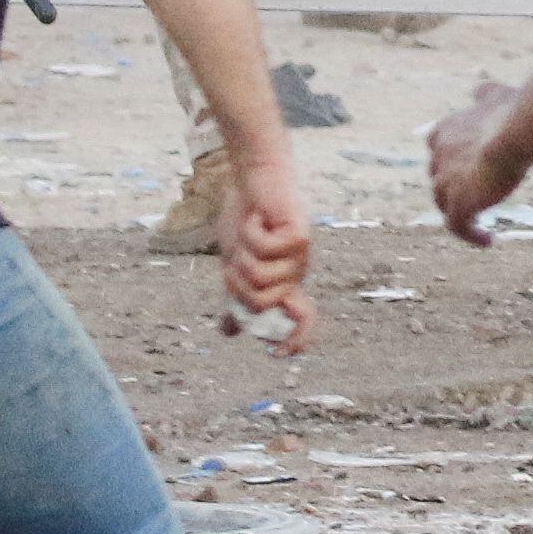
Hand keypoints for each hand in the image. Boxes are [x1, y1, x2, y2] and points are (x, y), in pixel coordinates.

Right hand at [221, 154, 316, 341]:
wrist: (253, 180)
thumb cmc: (245, 220)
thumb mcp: (234, 264)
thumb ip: (235, 295)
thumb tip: (229, 333)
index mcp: (285, 284)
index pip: (303, 320)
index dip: (296, 339)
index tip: (277, 353)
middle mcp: (296, 274)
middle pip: (261, 304)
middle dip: (236, 284)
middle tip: (236, 258)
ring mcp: (300, 257)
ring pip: (259, 278)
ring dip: (242, 256)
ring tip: (250, 234)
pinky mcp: (300, 237)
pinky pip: (264, 250)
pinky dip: (251, 232)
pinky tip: (259, 219)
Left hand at [427, 80, 524, 243]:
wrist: (518, 132)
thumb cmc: (512, 113)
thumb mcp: (497, 97)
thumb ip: (486, 95)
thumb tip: (479, 89)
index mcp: (444, 131)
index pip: (439, 148)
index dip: (455, 159)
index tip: (473, 167)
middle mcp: (437, 157)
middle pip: (439, 177)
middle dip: (456, 186)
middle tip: (480, 195)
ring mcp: (445, 183)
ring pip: (443, 203)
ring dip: (459, 211)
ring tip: (479, 222)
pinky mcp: (458, 205)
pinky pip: (458, 227)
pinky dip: (470, 234)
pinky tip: (488, 240)